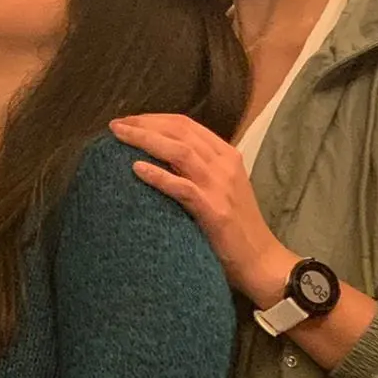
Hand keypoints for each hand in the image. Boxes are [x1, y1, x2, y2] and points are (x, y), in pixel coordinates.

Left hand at [110, 113, 296, 305]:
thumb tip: (156, 153)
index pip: (186, 124)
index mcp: (226, 155)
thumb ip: (196, 166)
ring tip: (119, 136)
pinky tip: (136, 169)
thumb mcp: (219, 186)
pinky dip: (158, 175)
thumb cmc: (234, 224)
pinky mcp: (214, 210)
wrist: (261, 260)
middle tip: (116, 126)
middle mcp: (224, 164)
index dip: (154, 118)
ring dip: (145, 140)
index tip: (128, 120)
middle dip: (144, 124)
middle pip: (180, 132)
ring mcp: (220, 186)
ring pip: (179, 151)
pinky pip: (182, 187)